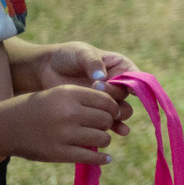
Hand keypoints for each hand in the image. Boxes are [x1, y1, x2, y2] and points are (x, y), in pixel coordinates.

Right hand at [0, 86, 125, 164]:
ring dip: (104, 140)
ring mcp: (63, 134)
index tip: (112, 113)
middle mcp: (68, 113)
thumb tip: (117, 111)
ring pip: (102, 138)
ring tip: (98, 140)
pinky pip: (90, 157)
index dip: (113, 108)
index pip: (106, 101)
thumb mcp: (59, 94)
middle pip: (106, 120)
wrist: (4, 126)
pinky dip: (101, 159)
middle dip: (107, 124)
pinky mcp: (58, 153)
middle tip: (102, 127)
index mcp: (69, 94)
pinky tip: (105, 159)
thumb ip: (85, 99)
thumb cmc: (36, 108)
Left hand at [13, 42, 134, 126]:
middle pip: (126, 94)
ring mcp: (106, 98)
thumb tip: (102, 78)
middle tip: (97, 88)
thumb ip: (93, 62)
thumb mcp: (81, 53)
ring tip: (107, 112)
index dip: (136, 83)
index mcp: (119, 66)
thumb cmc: (67, 56)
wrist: (47, 69)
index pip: (134, 75)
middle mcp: (117, 83)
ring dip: (117, 113)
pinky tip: (120, 131)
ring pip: (121, 109)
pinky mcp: (96, 110)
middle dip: (115, 95)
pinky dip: (117, 126)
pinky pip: (111, 121)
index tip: (129, 89)